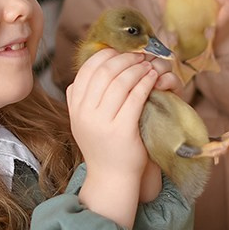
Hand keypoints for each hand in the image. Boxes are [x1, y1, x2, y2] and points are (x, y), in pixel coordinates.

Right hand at [66, 48, 159, 228]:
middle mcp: (85, 114)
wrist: (111, 177)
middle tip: (139, 55)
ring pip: (121, 82)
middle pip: (105, 72)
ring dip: (137, 68)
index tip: (120, 52)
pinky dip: (145, 83)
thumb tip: (87, 71)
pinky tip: (153, 78)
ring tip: (148, 65)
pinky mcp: (122, 130)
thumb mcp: (84, 121)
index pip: (87, 70)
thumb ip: (81, 98)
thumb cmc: (103, 146)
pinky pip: (135, 97)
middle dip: (125, 59)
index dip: (105, 56)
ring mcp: (102, 122)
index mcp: (75, 108)